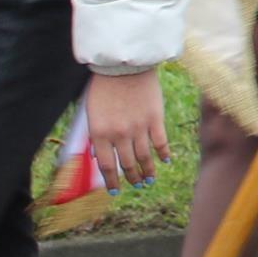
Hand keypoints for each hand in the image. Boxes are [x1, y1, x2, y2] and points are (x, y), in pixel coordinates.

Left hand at [84, 70, 170, 191]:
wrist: (124, 66)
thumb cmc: (103, 88)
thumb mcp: (92, 114)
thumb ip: (96, 136)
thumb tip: (99, 157)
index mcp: (100, 134)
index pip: (106, 166)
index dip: (111, 181)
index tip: (115, 190)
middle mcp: (119, 134)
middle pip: (126, 164)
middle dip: (131, 178)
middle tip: (135, 184)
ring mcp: (139, 127)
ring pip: (144, 157)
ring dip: (147, 171)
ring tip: (148, 179)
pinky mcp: (155, 119)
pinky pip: (160, 142)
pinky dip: (162, 154)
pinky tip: (164, 161)